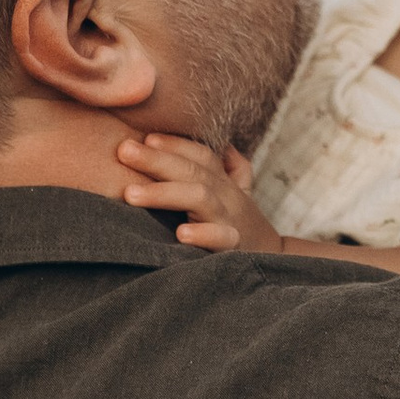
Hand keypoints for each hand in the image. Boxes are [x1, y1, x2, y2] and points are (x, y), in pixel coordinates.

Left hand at [116, 133, 283, 253]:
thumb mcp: (238, 191)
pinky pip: (221, 239)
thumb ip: (229, 167)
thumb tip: (223, 143)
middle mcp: (227, 196)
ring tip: (131, 194)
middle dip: (156, 160)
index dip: (173, 143)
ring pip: (200, 198)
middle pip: (192, 170)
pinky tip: (180, 234)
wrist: (276, 261)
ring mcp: (230, 220)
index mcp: (223, 182)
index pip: (200, 154)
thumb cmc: (243, 224)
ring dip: (165, 193)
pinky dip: (203, 234)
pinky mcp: (234, 248)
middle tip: (123, 150)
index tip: (142, 137)